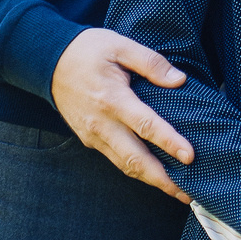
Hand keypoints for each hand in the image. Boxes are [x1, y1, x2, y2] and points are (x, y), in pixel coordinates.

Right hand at [51, 28, 193, 200]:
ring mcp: (94, 135)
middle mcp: (102, 123)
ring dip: (151, 180)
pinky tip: (152, 173)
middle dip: (163, 179)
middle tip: (190, 193)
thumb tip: (179, 80)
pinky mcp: (89, 139)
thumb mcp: (120, 45)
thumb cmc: (88, 50)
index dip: (169, 142)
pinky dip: (135, 170)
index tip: (191, 156)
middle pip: (135, 159)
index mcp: (112, 98)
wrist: (49, 61)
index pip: (146, 126)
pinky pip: (115, 159)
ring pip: (125, 165)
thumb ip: (151, 62)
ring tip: (177, 190)